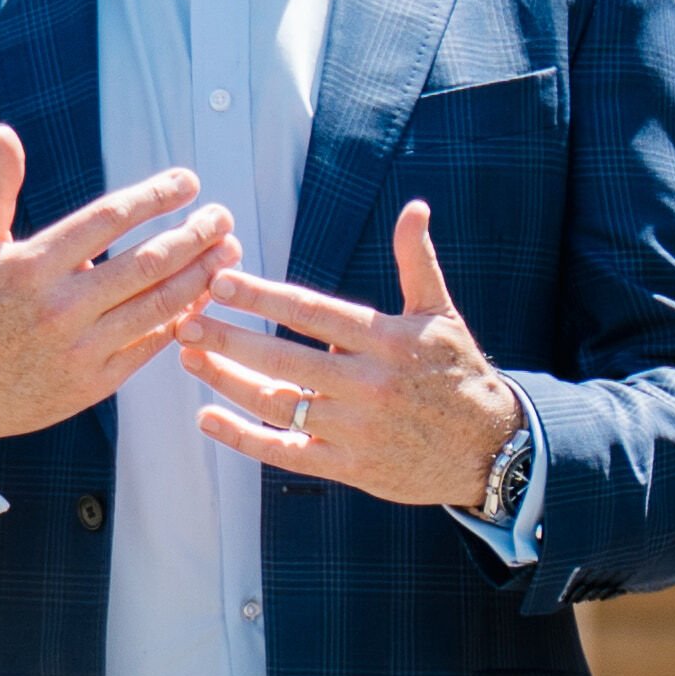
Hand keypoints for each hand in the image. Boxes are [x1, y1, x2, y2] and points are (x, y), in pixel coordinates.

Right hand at [0, 123, 235, 470]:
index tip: (189, 182)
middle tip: (222, 217)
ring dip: (200, 277)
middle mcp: (59, 306)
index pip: (108, 219)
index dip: (154, 197)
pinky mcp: (93, 384)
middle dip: (193, 236)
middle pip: (146, 263)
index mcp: (33, 264)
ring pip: (157, 306)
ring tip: (227, 253)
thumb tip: (4, 133)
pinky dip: (181, 321)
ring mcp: (80, 348)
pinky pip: (149, 347)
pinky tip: (202, 299)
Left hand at [180, 198, 527, 510]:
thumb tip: (414, 209)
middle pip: (284, 359)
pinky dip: (243, 438)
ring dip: (226, 382)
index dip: (263, 297)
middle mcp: (368, 384)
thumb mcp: (441, 314)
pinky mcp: (348, 466)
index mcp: (386, 340)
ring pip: (277, 404)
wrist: (488, 449)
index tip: (220, 281)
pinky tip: (208, 418)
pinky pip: (285, 451)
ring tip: (189, 358)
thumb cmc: (457, 373)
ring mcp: (356, 429)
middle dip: (229, 339)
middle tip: (186, 321)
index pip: (312, 312)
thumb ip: (417, 262)